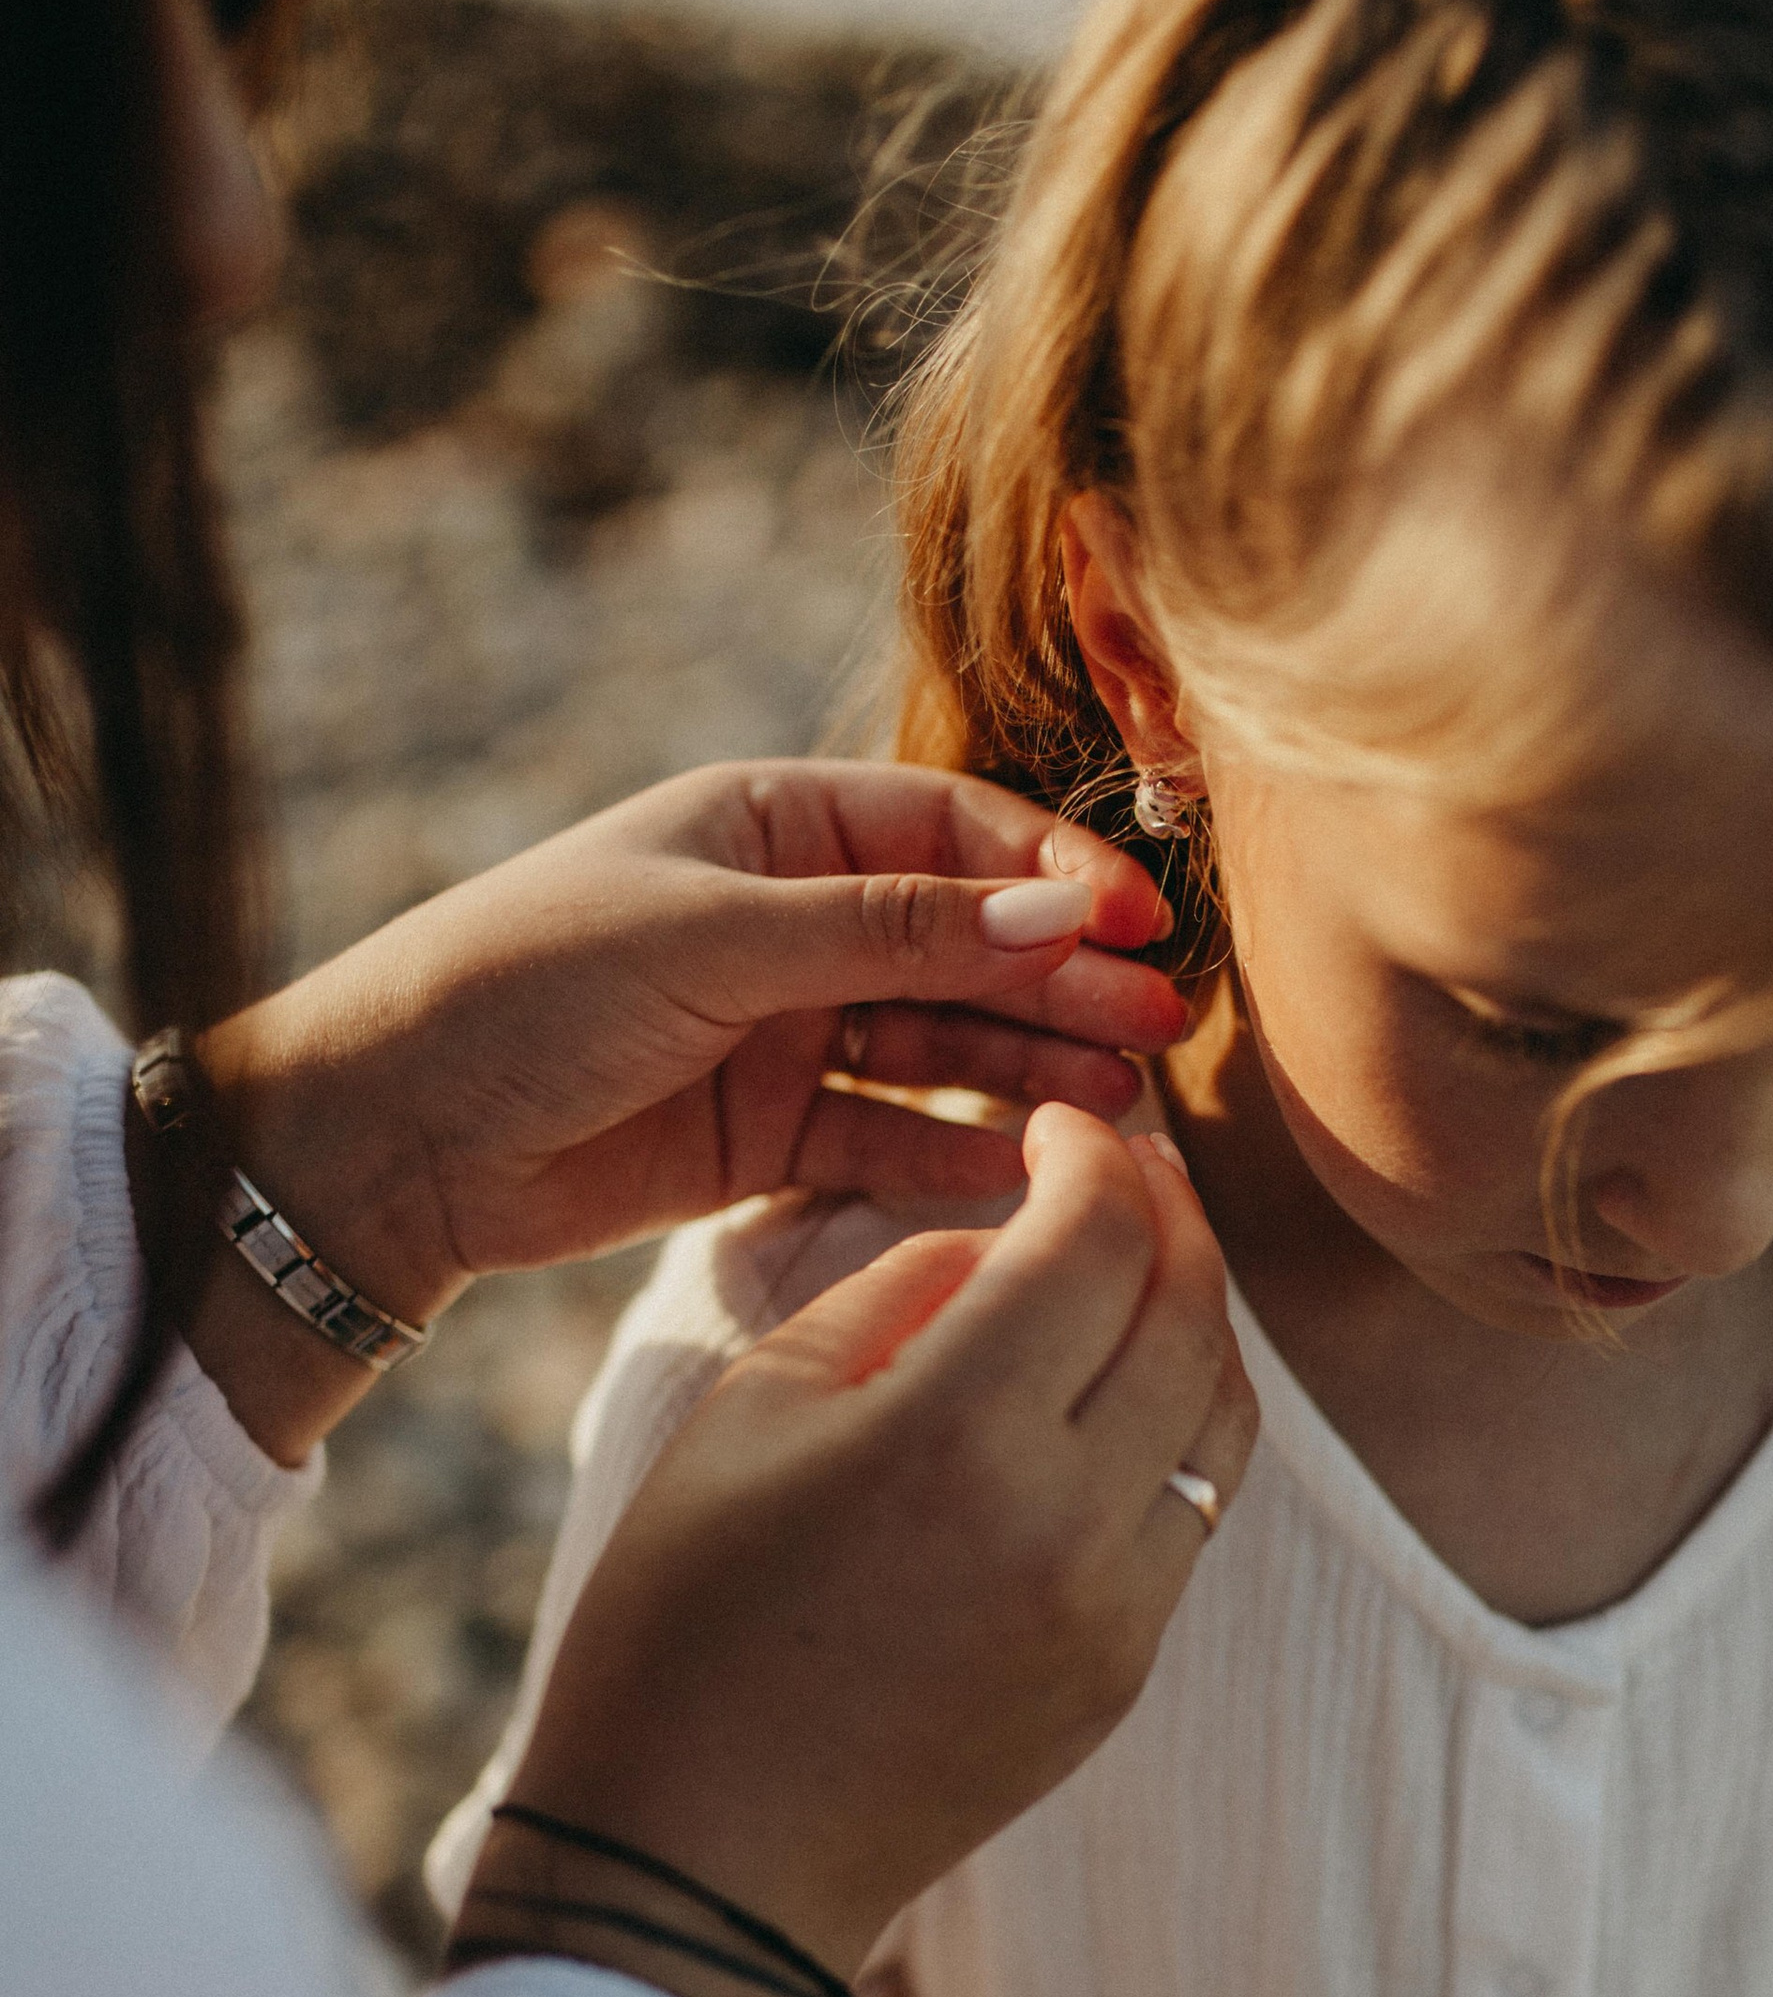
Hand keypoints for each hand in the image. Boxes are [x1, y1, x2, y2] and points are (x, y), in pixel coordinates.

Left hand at [177, 760, 1188, 1454]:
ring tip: (1119, 1109)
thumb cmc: (527, 985)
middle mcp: (789, 920)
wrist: (389, 1134)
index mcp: (770, 824)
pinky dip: (959, 1156)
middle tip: (1160, 1029)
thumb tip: (1065, 912)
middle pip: (966, 942)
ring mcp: (783, 1030)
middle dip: (1064, 982)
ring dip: (1030, 1071)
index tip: (1134, 926)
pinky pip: (890, 1139)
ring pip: (941, 1045)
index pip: (951, 829)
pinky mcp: (767, 1136)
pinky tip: (1033, 1172)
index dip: (1050, 872)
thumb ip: (894, 931)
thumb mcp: (715, 934)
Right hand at [458, 1104, 1253, 1996]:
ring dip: (1197, 1316)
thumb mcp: (751, 1412)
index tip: (1055, 1124)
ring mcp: (1117, 1610)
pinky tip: (1116, 1393)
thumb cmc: (683, 1620)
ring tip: (1138, 1265)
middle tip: (1126, 1167)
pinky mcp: (1126, 1673)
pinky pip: (1194, 1511)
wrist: (701, 1862)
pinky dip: (1179, 1423)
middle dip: (1169, 1215)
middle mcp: (1070, 1522)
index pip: (1098, 1239)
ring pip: (1224, 1413)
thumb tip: (1004, 1242)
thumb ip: (896, 1292)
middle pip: (1190, 1311)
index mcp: (959, 1437)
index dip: (1091, 1155)